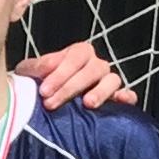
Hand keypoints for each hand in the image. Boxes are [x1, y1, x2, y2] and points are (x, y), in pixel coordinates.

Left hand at [16, 39, 134, 109]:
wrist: (45, 102)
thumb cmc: (39, 84)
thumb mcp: (31, 73)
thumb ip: (33, 68)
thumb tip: (39, 70)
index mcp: (78, 54)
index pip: (75, 56)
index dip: (61, 72)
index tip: (43, 90)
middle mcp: (95, 65)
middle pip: (92, 69)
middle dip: (70, 86)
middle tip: (50, 103)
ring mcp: (107, 81)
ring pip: (112, 80)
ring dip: (100, 91)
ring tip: (87, 104)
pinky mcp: (115, 99)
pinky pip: (127, 95)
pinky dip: (126, 97)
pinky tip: (122, 102)